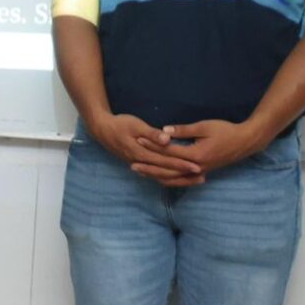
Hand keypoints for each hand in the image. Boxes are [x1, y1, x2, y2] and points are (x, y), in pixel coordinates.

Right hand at [87, 112, 204, 185]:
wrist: (101, 129)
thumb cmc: (119, 124)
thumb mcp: (135, 125)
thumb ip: (152, 134)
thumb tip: (167, 140)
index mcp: (141, 153)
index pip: (166, 161)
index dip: (182, 164)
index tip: (198, 166)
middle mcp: (141, 162)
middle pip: (165, 172)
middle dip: (184, 174)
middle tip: (202, 176)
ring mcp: (139, 164)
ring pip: (161, 176)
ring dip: (178, 178)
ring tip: (194, 179)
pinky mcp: (138, 163)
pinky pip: (155, 174)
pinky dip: (168, 177)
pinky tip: (177, 177)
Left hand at [144, 119, 265, 179]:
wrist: (245, 142)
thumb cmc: (226, 130)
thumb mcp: (204, 127)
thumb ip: (184, 130)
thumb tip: (164, 131)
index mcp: (196, 155)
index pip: (169, 151)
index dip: (153, 146)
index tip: (138, 140)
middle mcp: (196, 167)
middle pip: (168, 170)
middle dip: (149, 167)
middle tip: (132, 164)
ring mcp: (199, 171)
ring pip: (174, 178)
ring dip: (157, 176)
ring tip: (141, 172)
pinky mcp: (202, 172)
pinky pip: (182, 180)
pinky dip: (169, 179)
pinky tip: (158, 177)